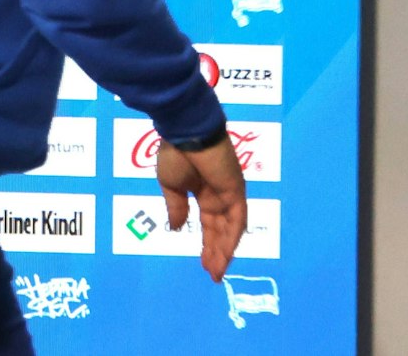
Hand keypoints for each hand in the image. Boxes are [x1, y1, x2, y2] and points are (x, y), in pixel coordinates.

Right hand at [156, 132, 246, 281]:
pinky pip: (237, 220)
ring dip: (225, 251)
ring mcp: (230, 194)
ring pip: (230, 229)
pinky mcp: (236, 192)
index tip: (203, 263)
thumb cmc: (175, 154)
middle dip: (217, 252)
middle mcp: (219, 196)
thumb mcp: (170, 185)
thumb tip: (175, 226)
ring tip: (217, 271)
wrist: (185, 133)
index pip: (208, 224)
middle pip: (221, 230)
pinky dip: (231, 239)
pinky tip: (224, 255)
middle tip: (213, 274)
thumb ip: (176, 207)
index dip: (206, 243)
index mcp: (202, 192)